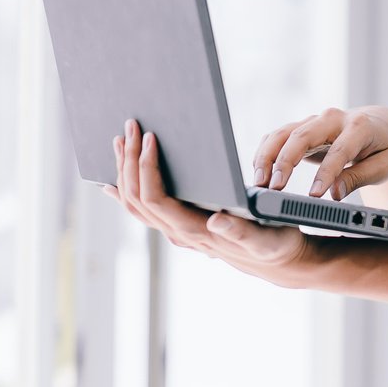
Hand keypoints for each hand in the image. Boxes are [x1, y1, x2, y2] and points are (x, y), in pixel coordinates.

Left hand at [104, 119, 308, 281]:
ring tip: (121, 140)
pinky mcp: (178, 224)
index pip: (156, 201)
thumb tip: (217, 221)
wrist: (276, 261)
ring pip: (135, 204)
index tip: (151, 139)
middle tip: (131, 127)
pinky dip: (125, 190)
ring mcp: (174, 231)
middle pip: (137, 199)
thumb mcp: (266, 238)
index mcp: (196, 232)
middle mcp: (178, 234)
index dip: (147, 169)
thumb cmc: (274, 243)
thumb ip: (242, 232)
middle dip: (130, 161)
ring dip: (125, 170)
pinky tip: (111, 182)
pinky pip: (142, 209)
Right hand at [252, 105, 387, 200]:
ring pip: (284, 133)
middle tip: (274, 187)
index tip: (314, 196)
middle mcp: (332, 118)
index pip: (339, 151)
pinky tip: (258, 172)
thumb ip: (358, 178)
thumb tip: (335, 194)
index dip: (326, 174)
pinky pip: (279, 136)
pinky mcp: (302, 127)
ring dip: (268, 156)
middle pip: (302, 135)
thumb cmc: (384, 147)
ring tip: (259, 182)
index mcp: (358, 127)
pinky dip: (265, 152)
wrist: (380, 123)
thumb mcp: (383, 166)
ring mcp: (314, 120)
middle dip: (285, 161)